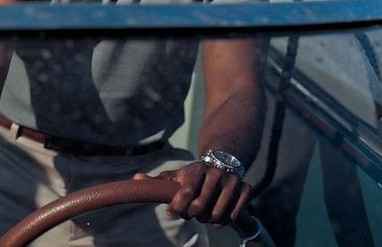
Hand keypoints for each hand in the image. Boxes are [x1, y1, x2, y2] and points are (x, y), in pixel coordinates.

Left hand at [134, 160, 251, 227]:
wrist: (224, 161)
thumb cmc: (195, 176)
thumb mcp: (178, 176)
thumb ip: (158, 181)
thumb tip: (135, 178)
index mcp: (196, 170)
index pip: (186, 192)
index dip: (178, 205)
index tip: (172, 211)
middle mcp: (215, 173)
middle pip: (200, 205)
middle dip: (193, 214)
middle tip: (190, 214)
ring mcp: (232, 180)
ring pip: (217, 212)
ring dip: (208, 219)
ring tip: (204, 215)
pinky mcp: (246, 187)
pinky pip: (234, 213)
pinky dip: (225, 220)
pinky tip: (218, 219)